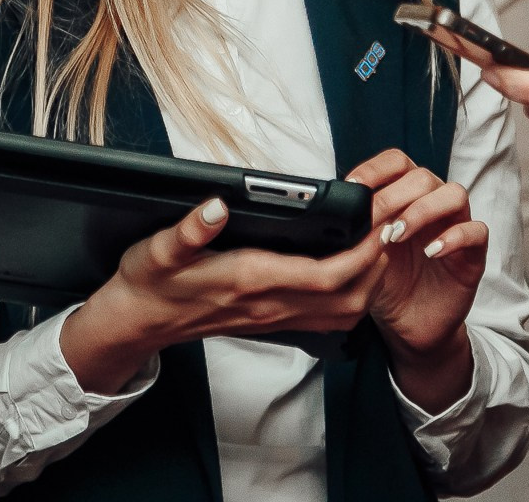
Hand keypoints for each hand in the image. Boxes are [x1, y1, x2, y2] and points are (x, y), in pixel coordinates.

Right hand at [60, 197, 387, 393]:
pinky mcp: (271, 321)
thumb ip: (189, 228)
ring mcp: (272, 317)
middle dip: (379, 264)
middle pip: (347, 297)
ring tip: (378, 242)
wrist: (138, 322)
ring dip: (369, 281)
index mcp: (249, 279)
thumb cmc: (150, 281)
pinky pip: (326, 316)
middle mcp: (268, 304)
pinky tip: (352, 267)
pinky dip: (350, 294)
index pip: (324, 275)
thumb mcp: (158, 248)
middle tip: (391, 226)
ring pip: (342, 311)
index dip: (362, 253)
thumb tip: (215, 205)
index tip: (379, 223)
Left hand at [346, 148, 486, 412]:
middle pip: (424, 176)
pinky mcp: (473, 254)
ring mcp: (455, 227)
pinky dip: (454, 237)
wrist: (408, 327)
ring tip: (398, 235)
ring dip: (423, 211)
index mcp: (405, 196)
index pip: (397, 162)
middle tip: (373, 221)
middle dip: (395, 195)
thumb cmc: (384, 284)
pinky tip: (431, 252)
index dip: (376, 168)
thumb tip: (332, 212)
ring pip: (454, 194)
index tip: (352, 187)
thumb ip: (354, 230)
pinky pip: (477, 231)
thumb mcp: (362, 254)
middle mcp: (432, 205)